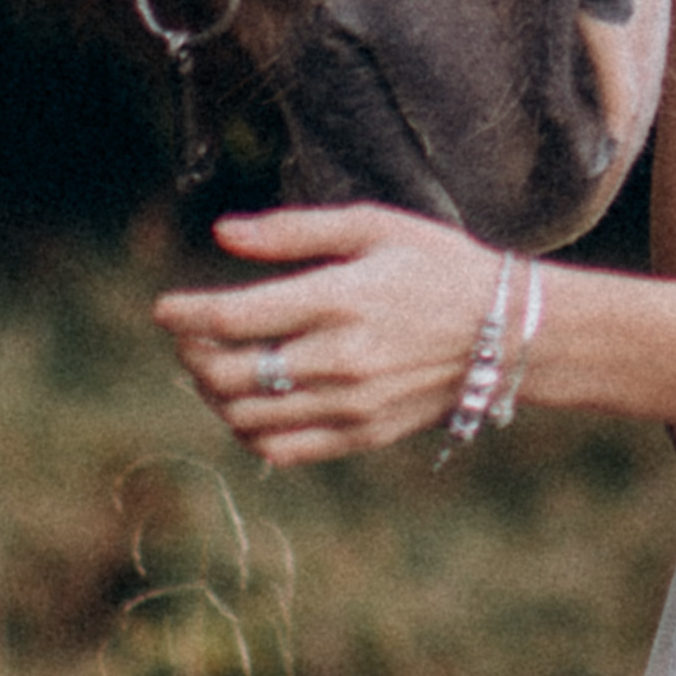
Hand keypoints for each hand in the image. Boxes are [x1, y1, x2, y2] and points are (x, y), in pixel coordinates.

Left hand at [155, 203, 512, 466]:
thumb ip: (293, 230)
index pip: (232, 318)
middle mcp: (341, 358)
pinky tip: (250, 402)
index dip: (184, 315)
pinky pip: (281, 450)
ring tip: (213, 365)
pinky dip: (248, 431)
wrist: (509, 332)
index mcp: (340, 298)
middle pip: (228, 373)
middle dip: (191, 354)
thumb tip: (223, 234)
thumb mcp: (372, 225)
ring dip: (213, 392)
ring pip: (246, 416)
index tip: (166, 307)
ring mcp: (351, 404)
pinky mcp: (362, 436)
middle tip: (188, 334)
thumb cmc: (437, 265)